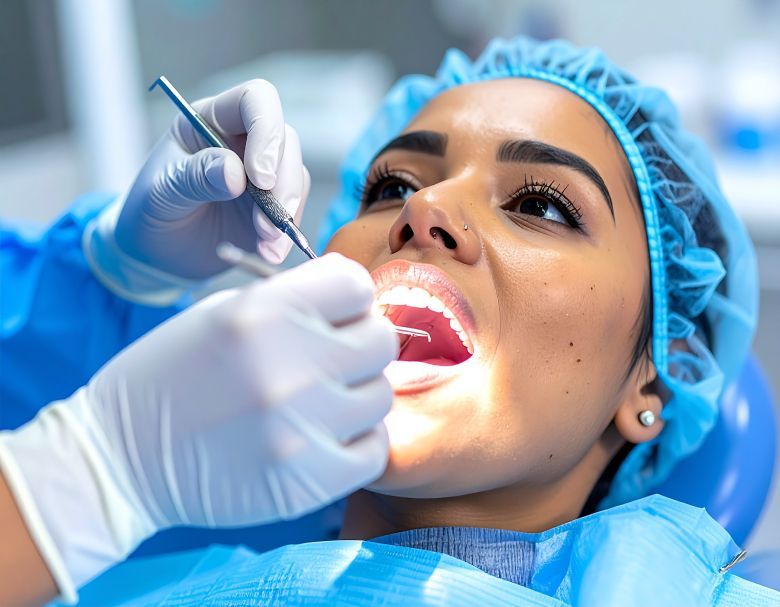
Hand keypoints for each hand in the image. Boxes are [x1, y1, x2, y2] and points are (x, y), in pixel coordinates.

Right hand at [0, 254, 396, 598]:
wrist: (121, 457)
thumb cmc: (173, 375)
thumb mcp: (221, 312)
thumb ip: (293, 302)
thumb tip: (358, 303)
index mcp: (263, 312)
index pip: (356, 284)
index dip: (348, 297)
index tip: (335, 314)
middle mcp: (288, 365)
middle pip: (380, 340)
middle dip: (358, 345)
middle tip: (330, 360)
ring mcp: (301, 427)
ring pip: (381, 395)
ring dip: (355, 395)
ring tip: (317, 403)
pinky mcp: (307, 481)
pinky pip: (375, 449)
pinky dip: (356, 442)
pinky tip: (322, 437)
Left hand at [85, 79, 309, 299]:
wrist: (156, 255)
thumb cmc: (149, 212)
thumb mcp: (162, 193)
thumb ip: (195, 178)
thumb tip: (236, 173)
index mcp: (210, 120)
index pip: (254, 101)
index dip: (266, 131)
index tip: (260, 177)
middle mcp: (242, 140)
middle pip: (284, 141)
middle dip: (282, 183)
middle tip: (267, 223)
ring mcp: (262, 173)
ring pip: (296, 175)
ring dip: (286, 211)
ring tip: (267, 244)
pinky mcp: (273, 205)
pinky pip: (293, 210)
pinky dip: (286, 234)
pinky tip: (269, 252)